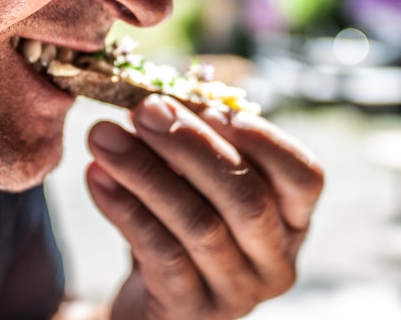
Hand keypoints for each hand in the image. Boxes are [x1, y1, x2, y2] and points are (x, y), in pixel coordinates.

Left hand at [86, 94, 323, 319]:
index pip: (304, 177)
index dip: (264, 140)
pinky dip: (126, 210)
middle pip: (247, 197)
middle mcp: (276, 262)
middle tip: (144, 109)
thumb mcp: (196, 185)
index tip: (211, 107)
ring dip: (146, 172)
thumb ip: (193, 147)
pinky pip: (161, 255)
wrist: (148, 306)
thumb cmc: (179, 230)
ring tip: (103, 136)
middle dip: (191, 145)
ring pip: (199, 225)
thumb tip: (159, 101)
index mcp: (292, 221)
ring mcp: (237, 294)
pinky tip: (96, 177)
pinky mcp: (191, 312)